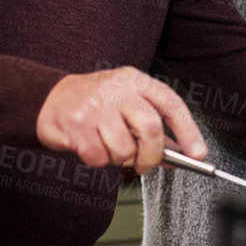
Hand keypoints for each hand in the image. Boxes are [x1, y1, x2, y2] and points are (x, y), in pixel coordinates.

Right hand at [36, 66, 205, 172]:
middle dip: (151, 155)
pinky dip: (97, 160)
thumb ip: (153, 128)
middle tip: (145, 165)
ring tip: (107, 147)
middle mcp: (117, 89)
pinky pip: (99, 157)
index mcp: (134, 80)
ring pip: (124, 148)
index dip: (188, 130)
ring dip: (118, 159)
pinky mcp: (77, 124)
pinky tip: (90, 146)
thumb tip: (181, 154)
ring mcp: (96, 105)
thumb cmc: (94, 105)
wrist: (48, 98)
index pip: (170, 103)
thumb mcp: (126, 105)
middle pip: (151, 128)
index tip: (198, 153)